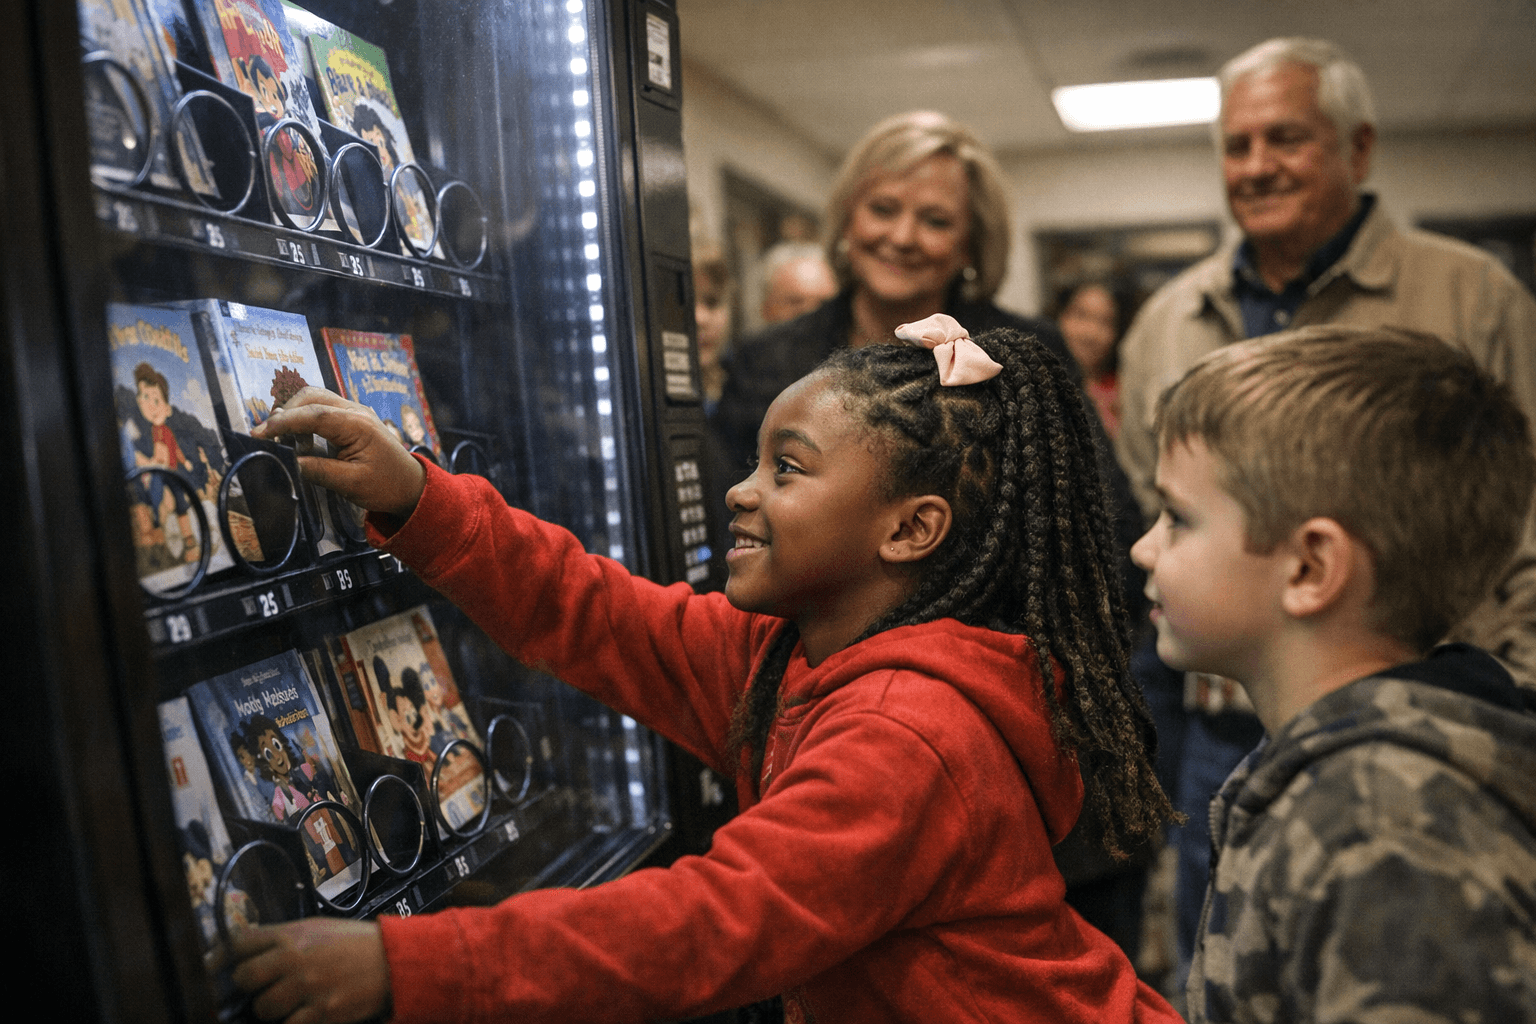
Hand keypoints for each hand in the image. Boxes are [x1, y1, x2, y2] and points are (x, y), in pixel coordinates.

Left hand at [229, 918, 389, 1023]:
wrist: (392, 961)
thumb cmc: (356, 944)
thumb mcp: (317, 928)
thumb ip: (282, 936)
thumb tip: (246, 947)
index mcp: (293, 934)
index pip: (239, 943)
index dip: (220, 956)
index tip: (212, 967)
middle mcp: (295, 958)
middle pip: (245, 977)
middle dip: (251, 985)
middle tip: (265, 986)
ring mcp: (306, 987)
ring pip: (263, 1007)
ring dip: (272, 1008)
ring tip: (291, 1000)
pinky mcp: (320, 1012)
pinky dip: (293, 1022)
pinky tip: (305, 1012)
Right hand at [253, 388, 425, 518]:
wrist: (411, 486)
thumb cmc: (386, 486)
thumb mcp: (351, 484)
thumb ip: (317, 471)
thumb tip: (285, 462)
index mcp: (358, 425)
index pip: (313, 414)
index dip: (283, 422)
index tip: (259, 434)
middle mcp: (355, 411)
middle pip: (311, 396)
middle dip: (285, 413)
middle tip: (266, 437)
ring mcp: (354, 412)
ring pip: (315, 398)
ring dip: (293, 414)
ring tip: (281, 439)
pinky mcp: (350, 419)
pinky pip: (321, 409)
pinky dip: (304, 418)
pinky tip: (298, 439)